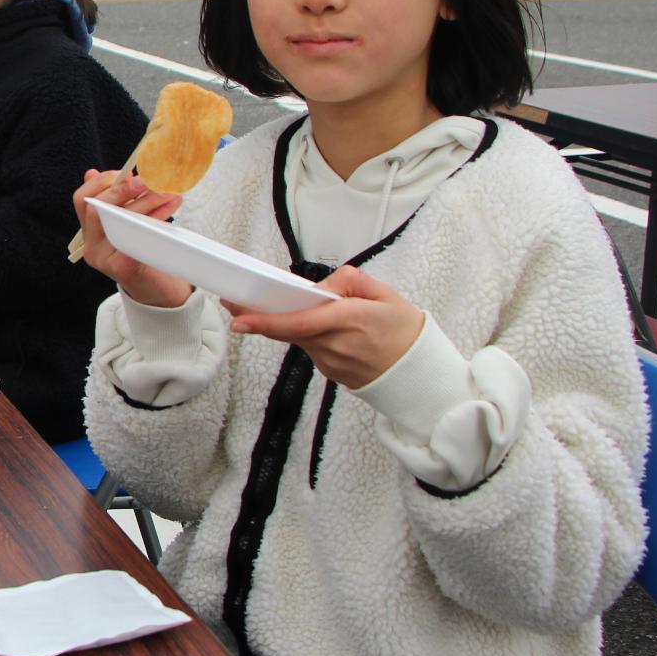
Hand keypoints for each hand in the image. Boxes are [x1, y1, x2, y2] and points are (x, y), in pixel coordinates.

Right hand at [73, 169, 191, 308]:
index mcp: (90, 231)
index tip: (128, 173)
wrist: (158, 293)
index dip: (102, 182)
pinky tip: (169, 212)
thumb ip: (118, 201)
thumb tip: (101, 173)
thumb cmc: (145, 251)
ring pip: (118, 221)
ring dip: (147, 202)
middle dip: (123, 190)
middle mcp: (92, 246)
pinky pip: (135, 239)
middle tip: (148, 179)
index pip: (82, 200)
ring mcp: (104, 259)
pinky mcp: (122, 269)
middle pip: (96, 209)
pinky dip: (153, 222)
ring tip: (169, 191)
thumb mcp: (129, 222)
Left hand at [223, 266, 424, 389]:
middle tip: (236, 304)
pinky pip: (312, 348)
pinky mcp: (331, 373)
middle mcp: (336, 345)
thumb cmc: (405, 330)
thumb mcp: (385, 294)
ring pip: (299, 338)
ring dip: (292, 324)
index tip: (239, 319)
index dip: (266, 321)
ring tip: (292, 308)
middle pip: (289, 331)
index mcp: (349, 320)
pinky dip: (311, 336)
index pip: (299, 322)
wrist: (420, 372)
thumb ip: (348, 281)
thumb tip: (319, 287)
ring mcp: (331, 363)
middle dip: (260, 318)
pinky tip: (322, 328)